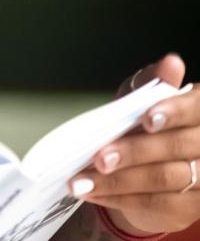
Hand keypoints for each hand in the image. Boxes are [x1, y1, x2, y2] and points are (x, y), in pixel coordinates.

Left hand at [68, 53, 199, 234]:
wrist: (148, 165)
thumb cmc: (145, 124)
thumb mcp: (142, 98)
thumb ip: (153, 82)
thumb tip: (171, 63)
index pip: (197, 109)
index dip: (174, 113)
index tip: (147, 119)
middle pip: (178, 147)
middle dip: (135, 152)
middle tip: (100, 157)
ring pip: (166, 179)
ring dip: (120, 181)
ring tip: (84, 180)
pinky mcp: (191, 207)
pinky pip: (159, 205)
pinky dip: (121, 198)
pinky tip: (94, 193)